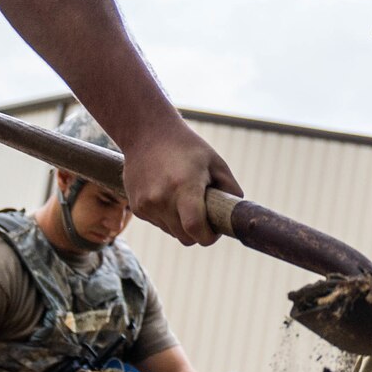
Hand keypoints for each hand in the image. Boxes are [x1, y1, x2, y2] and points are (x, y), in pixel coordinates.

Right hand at [121, 121, 241, 245]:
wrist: (147, 133)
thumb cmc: (187, 147)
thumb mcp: (216, 162)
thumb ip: (230, 189)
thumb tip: (235, 214)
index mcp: (184, 187)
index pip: (195, 229)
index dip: (208, 237)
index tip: (215, 231)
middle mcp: (161, 198)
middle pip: (185, 238)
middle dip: (198, 233)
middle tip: (204, 216)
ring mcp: (146, 204)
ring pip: (171, 232)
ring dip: (181, 225)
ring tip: (184, 199)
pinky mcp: (137, 207)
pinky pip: (158, 223)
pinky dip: (167, 217)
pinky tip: (168, 195)